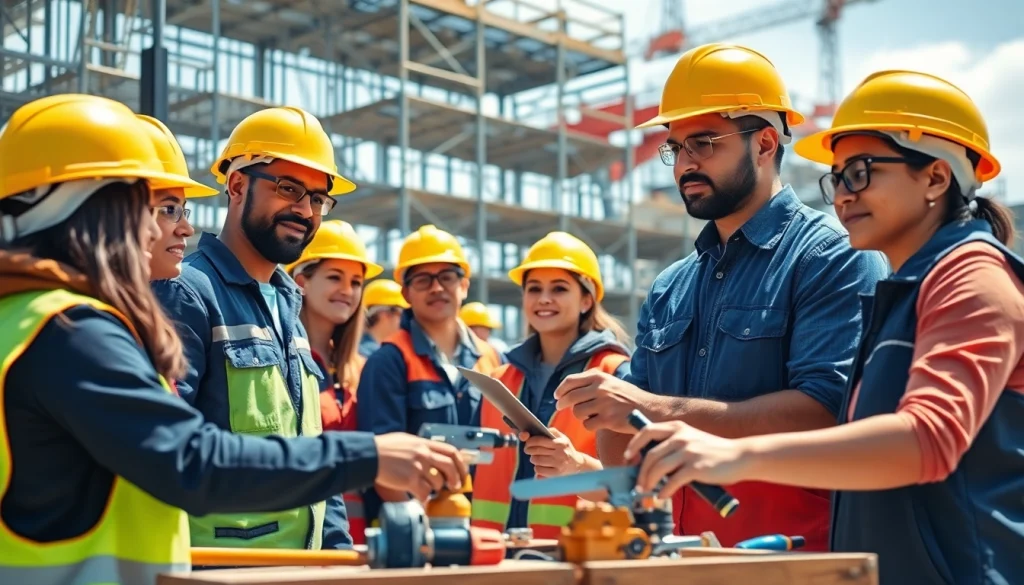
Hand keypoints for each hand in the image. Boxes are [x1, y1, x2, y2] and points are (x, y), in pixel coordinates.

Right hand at [373, 433, 468, 501]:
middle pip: (450, 467)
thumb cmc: (385, 448)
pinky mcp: (410, 480)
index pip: (451, 451)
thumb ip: (422, 447)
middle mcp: (424, 454)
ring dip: (435, 489)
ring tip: (427, 489)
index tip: (462, 472)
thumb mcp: (407, 441)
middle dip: (455, 479)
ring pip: (438, 482)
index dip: (461, 463)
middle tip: (454, 486)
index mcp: (424, 443)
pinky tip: (419, 498)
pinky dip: (424, 498)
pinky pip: (424, 493)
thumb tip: (434, 455)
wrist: (369, 455)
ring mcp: (418, 467)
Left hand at [521, 429, 586, 477]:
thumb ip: (551, 431)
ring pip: (537, 460)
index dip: (530, 441)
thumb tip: (536, 431)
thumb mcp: (562, 437)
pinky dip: (536, 468)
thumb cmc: (566, 449)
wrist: (578, 464)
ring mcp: (559, 464)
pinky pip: (539, 470)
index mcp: (561, 443)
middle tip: (527, 450)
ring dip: (533, 458)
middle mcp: (561, 453)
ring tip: (534, 457)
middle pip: (536, 451)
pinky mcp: (557, 474)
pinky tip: (540, 465)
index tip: (527, 442)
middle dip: (528, 449)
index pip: (540, 440)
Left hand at [553, 371, 649, 432]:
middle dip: (562, 404)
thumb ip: (593, 382)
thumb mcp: (612, 382)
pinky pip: (587, 424)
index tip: (556, 396)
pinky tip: (597, 423)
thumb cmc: (629, 396)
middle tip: (559, 407)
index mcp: (600, 377)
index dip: (560, 389)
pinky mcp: (608, 419)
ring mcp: (604, 404)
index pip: (571, 381)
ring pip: (577, 412)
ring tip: (588, 415)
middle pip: (570, 397)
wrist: (649, 409)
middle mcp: (601, 389)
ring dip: (579, 416)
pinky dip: (589, 425)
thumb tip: (568, 388)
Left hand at [624, 421, 749, 497]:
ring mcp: (688, 451)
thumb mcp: (691, 440)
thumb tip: (651, 464)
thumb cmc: (714, 452)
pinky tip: (662, 496)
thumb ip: (672, 446)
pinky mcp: (696, 467)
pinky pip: (673, 481)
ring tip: (647, 492)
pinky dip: (664, 491)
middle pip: (650, 454)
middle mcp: (681, 436)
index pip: (646, 431)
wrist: (740, 456)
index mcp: (677, 427)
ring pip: (658, 468)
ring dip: (649, 483)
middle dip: (640, 472)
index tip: (628, 458)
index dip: (633, 445)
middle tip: (638, 485)